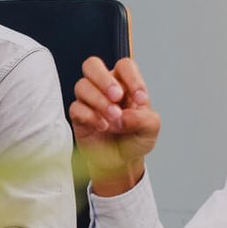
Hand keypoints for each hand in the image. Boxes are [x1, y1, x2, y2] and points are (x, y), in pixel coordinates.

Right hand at [68, 56, 160, 195]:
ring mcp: (89, 100)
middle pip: (93, 65)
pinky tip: (102, 126)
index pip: (124, 66)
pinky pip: (76, 107)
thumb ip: (143, 118)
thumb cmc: (134, 140)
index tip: (140, 99)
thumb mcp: (150, 129)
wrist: (120, 162)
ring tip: (113, 118)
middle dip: (104, 80)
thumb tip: (124, 115)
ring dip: (99, 101)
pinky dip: (90, 116)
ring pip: (82, 85)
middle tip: (117, 97)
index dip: (132, 78)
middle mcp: (104, 88)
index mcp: (125, 84)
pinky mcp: (78, 115)